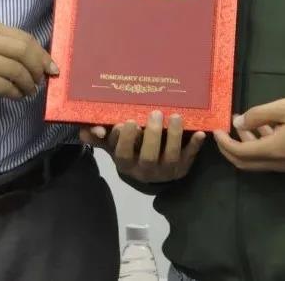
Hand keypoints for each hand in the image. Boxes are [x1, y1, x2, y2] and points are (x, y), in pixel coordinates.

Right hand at [0, 21, 57, 103]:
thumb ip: (9, 48)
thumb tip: (41, 63)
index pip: (25, 38)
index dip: (42, 54)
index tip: (51, 68)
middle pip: (24, 51)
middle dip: (38, 68)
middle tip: (41, 81)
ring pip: (16, 70)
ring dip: (28, 84)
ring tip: (29, 92)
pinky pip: (4, 86)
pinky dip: (15, 93)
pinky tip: (17, 96)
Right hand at [80, 110, 205, 182]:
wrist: (150, 168)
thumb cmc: (129, 148)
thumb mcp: (112, 143)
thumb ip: (98, 136)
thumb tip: (85, 131)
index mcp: (126, 164)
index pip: (123, 154)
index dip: (125, 140)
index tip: (127, 121)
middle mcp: (145, 171)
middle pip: (149, 157)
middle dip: (153, 136)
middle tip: (155, 113)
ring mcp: (165, 171)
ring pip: (170, 157)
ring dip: (174, 137)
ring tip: (176, 116)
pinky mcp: (181, 168)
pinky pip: (189, 159)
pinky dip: (194, 146)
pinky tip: (200, 132)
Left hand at [213, 97, 284, 172]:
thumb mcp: (284, 108)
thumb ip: (259, 115)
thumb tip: (239, 122)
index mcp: (274, 150)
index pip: (240, 154)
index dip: (225, 143)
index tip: (216, 130)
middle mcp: (278, 163)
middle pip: (245, 163)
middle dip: (230, 149)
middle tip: (222, 132)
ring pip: (257, 161)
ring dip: (245, 145)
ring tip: (241, 122)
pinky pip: (269, 158)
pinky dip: (259, 145)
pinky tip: (261, 127)